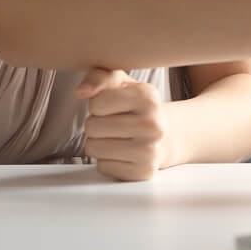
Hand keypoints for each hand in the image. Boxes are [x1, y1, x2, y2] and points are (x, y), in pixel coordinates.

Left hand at [77, 68, 176, 182]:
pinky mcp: (143, 172)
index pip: (96, 103)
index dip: (98, 105)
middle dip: (97, 125)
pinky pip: (103, 167)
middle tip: (114, 124)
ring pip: (93, 148)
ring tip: (117, 138)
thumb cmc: (138, 108)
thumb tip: (81, 91)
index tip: (113, 107)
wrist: (169, 135)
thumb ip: (99, 77)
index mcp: (147, 96)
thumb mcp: (123, 84)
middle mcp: (152, 124)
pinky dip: (108, 161)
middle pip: (92, 127)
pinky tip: (123, 153)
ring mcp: (149, 151)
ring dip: (99, 143)